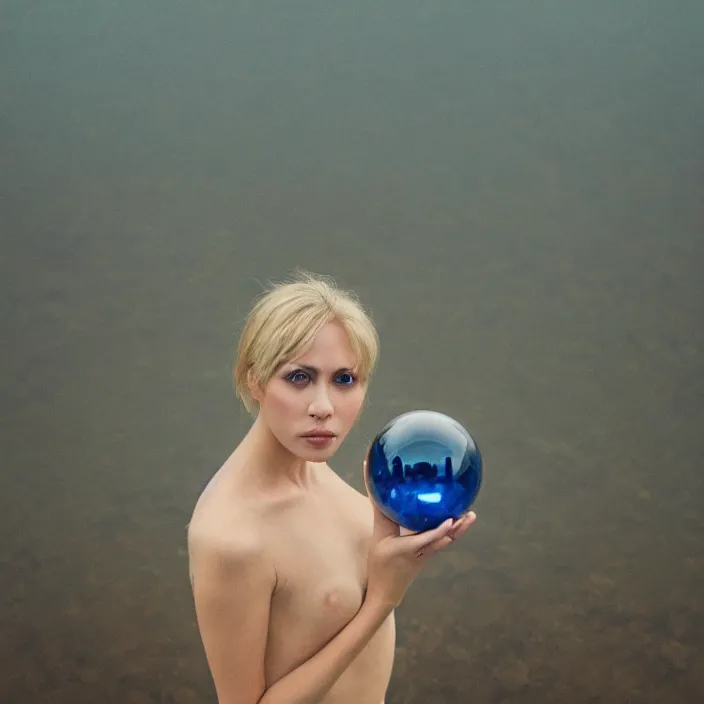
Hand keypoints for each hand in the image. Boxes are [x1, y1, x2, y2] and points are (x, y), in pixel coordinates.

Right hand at [363, 461, 476, 608]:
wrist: (385, 592)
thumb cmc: (380, 565)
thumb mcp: (378, 539)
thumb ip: (381, 515)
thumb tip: (377, 490)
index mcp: (410, 548)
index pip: (428, 538)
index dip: (440, 530)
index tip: (451, 519)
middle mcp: (423, 552)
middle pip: (445, 539)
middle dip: (459, 528)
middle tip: (471, 514)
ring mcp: (427, 555)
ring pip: (446, 541)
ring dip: (459, 530)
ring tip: (470, 516)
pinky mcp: (428, 556)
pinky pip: (442, 542)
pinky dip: (450, 532)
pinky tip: (454, 522)